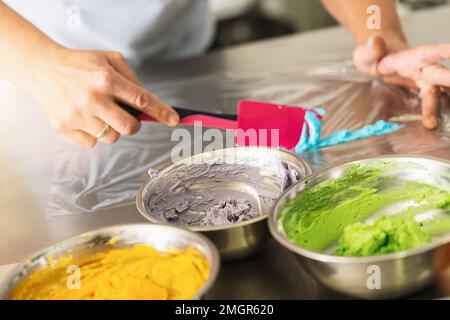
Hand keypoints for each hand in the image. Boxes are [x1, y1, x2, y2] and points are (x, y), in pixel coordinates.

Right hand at [26, 47, 178, 147]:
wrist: (41, 68)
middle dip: (134, 124)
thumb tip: (149, 103)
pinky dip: (93, 134)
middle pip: (130, 127)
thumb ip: (132, 79)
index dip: (161, 112)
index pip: (142, 100)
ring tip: (97, 111)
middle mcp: (92, 98)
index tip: (174, 120)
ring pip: (112, 138)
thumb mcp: (109, 60)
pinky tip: (84, 118)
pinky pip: (92, 144)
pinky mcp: (64, 128)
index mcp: (106, 79)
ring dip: (111, 128)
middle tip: (126, 116)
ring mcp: (77, 115)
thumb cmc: (80, 64)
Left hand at [353, 35, 449, 128]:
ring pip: (435, 92)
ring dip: (438, 105)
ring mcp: (421, 81)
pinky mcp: (420, 90)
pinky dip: (437, 108)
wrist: (379, 58)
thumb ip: (370, 50)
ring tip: (432, 122)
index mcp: (408, 58)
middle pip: (437, 75)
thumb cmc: (373, 56)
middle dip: (449, 80)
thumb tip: (374, 41)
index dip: (440, 51)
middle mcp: (420, 69)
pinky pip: (431, 100)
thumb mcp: (365, 53)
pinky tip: (438, 119)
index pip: (426, 53)